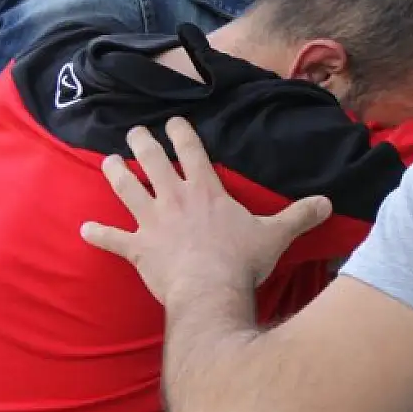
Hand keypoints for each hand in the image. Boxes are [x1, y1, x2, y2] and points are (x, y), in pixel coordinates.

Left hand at [80, 116, 332, 306]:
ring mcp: (152, 223)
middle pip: (153, 162)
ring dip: (116, 174)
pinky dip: (98, 234)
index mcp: (205, 191)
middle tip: (134, 132)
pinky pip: (113, 240)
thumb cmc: (241, 261)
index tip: (172, 120)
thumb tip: (328, 203)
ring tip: (107, 161)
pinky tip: (84, 229)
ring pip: (128, 190)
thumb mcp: (276, 234)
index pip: (192, 152)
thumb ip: (300, 215)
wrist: (210, 291)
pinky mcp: (138, 249)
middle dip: (143, 144)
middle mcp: (175, 199)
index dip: (181, 133)